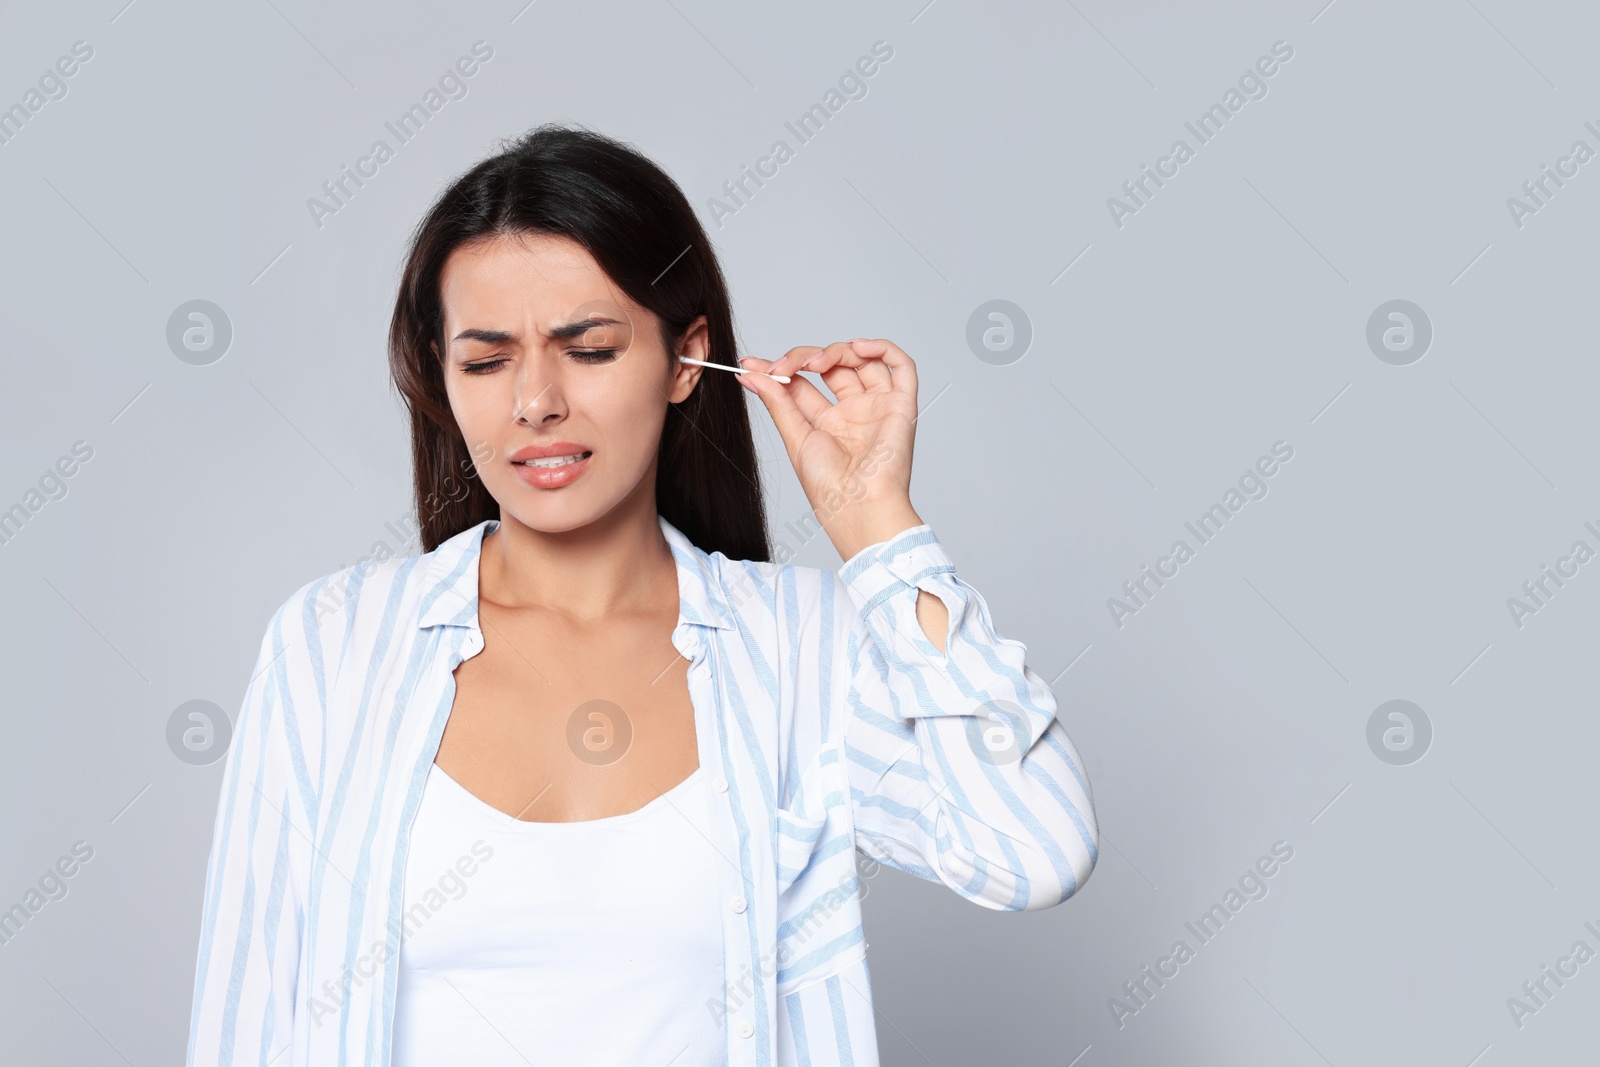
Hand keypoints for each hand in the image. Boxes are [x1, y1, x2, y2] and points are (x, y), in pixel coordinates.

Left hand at [736, 338, 924, 561]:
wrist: (857, 506)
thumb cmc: (830, 487)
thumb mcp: (794, 437)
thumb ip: (777, 401)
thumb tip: (751, 374)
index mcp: (828, 422)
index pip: (804, 383)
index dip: (780, 368)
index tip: (751, 364)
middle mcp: (854, 412)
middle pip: (832, 365)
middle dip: (804, 358)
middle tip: (781, 367)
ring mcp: (877, 407)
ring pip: (863, 360)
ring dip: (836, 351)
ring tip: (814, 363)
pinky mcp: (901, 405)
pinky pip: (901, 366)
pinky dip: (882, 348)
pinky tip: (858, 347)